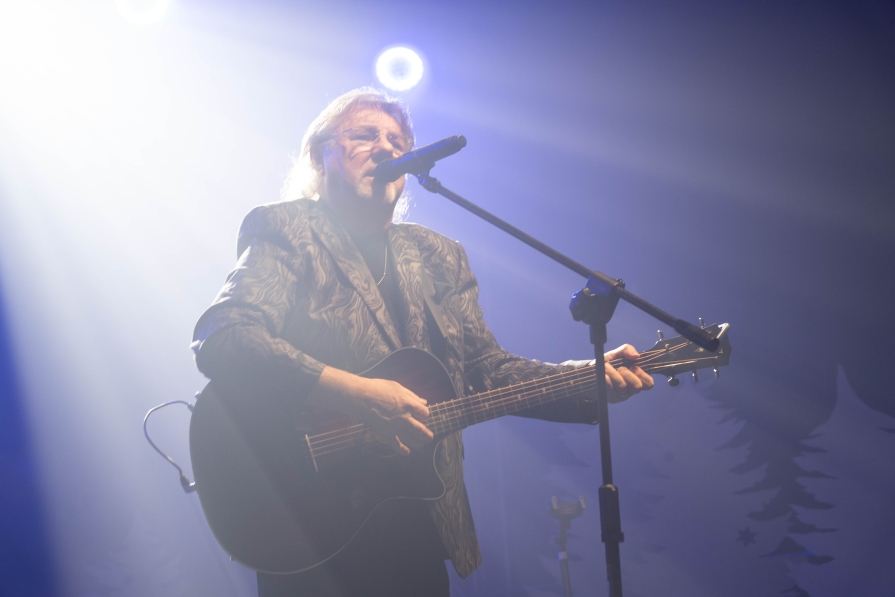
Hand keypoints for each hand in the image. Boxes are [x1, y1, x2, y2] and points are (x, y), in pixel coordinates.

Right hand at [307, 367, 433, 454]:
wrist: (361, 397)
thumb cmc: (378, 388)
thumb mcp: (398, 387)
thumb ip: (412, 396)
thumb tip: (424, 402)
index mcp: (408, 404)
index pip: (424, 413)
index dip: (425, 415)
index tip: (423, 416)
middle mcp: (404, 417)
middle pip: (421, 429)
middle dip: (427, 435)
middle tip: (429, 437)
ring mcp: (395, 427)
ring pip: (411, 438)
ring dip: (418, 443)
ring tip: (422, 444)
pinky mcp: (385, 433)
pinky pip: (396, 444)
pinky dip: (402, 450)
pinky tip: (407, 452)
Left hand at [600, 344, 654, 402]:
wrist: (591, 372)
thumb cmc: (608, 363)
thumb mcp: (617, 354)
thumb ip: (627, 350)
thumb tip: (636, 355)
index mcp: (636, 378)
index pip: (648, 383)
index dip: (643, 375)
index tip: (634, 367)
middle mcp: (630, 389)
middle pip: (637, 387)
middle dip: (628, 374)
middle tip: (620, 368)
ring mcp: (620, 394)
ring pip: (622, 386)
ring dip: (614, 374)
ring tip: (606, 366)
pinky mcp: (610, 397)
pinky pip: (610, 388)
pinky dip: (606, 378)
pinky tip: (602, 374)